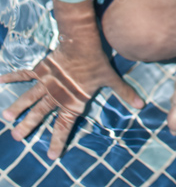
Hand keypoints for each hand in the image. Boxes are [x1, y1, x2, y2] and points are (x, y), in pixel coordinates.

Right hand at [1, 44, 143, 158]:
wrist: (83, 40)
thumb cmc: (97, 60)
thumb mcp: (111, 78)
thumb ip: (123, 93)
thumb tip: (141, 105)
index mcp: (72, 100)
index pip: (64, 125)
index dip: (58, 141)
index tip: (51, 155)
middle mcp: (57, 95)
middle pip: (41, 114)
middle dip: (29, 126)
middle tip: (18, 137)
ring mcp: (47, 82)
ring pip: (30, 98)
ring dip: (18, 107)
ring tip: (7, 118)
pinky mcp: (42, 68)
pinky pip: (25, 74)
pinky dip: (12, 77)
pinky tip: (0, 81)